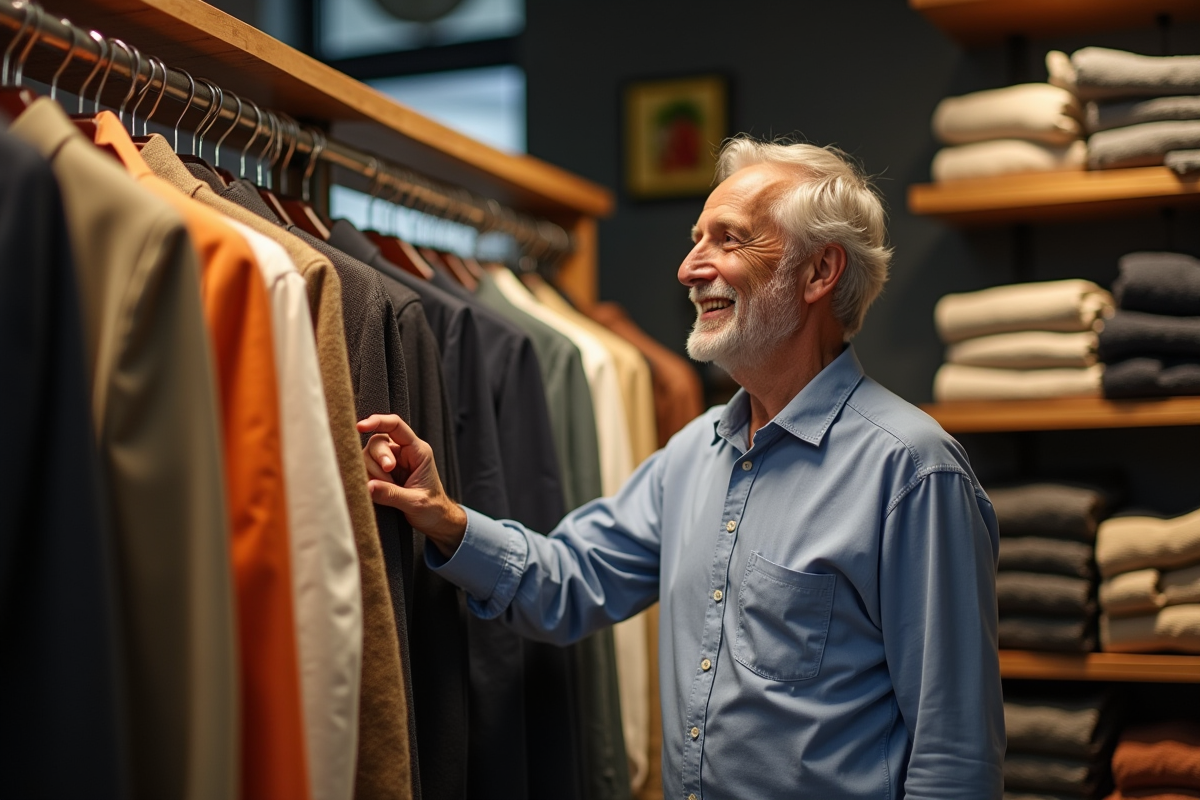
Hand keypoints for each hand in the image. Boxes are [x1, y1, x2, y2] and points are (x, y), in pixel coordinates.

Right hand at [356, 413, 466, 556]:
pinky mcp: (381, 474)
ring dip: (372, 474)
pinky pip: (366, 470)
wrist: (436, 521)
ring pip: (368, 457)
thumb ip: (392, 494)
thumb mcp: (415, 502)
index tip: (361, 426)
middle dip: (377, 461)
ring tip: (387, 490)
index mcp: (418, 451)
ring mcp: (391, 462)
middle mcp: (403, 453)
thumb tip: (367, 486)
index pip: (396, 426)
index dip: (378, 421)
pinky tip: (376, 491)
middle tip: (388, 477)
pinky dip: (367, 480)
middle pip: (377, 442)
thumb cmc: (432, 509)